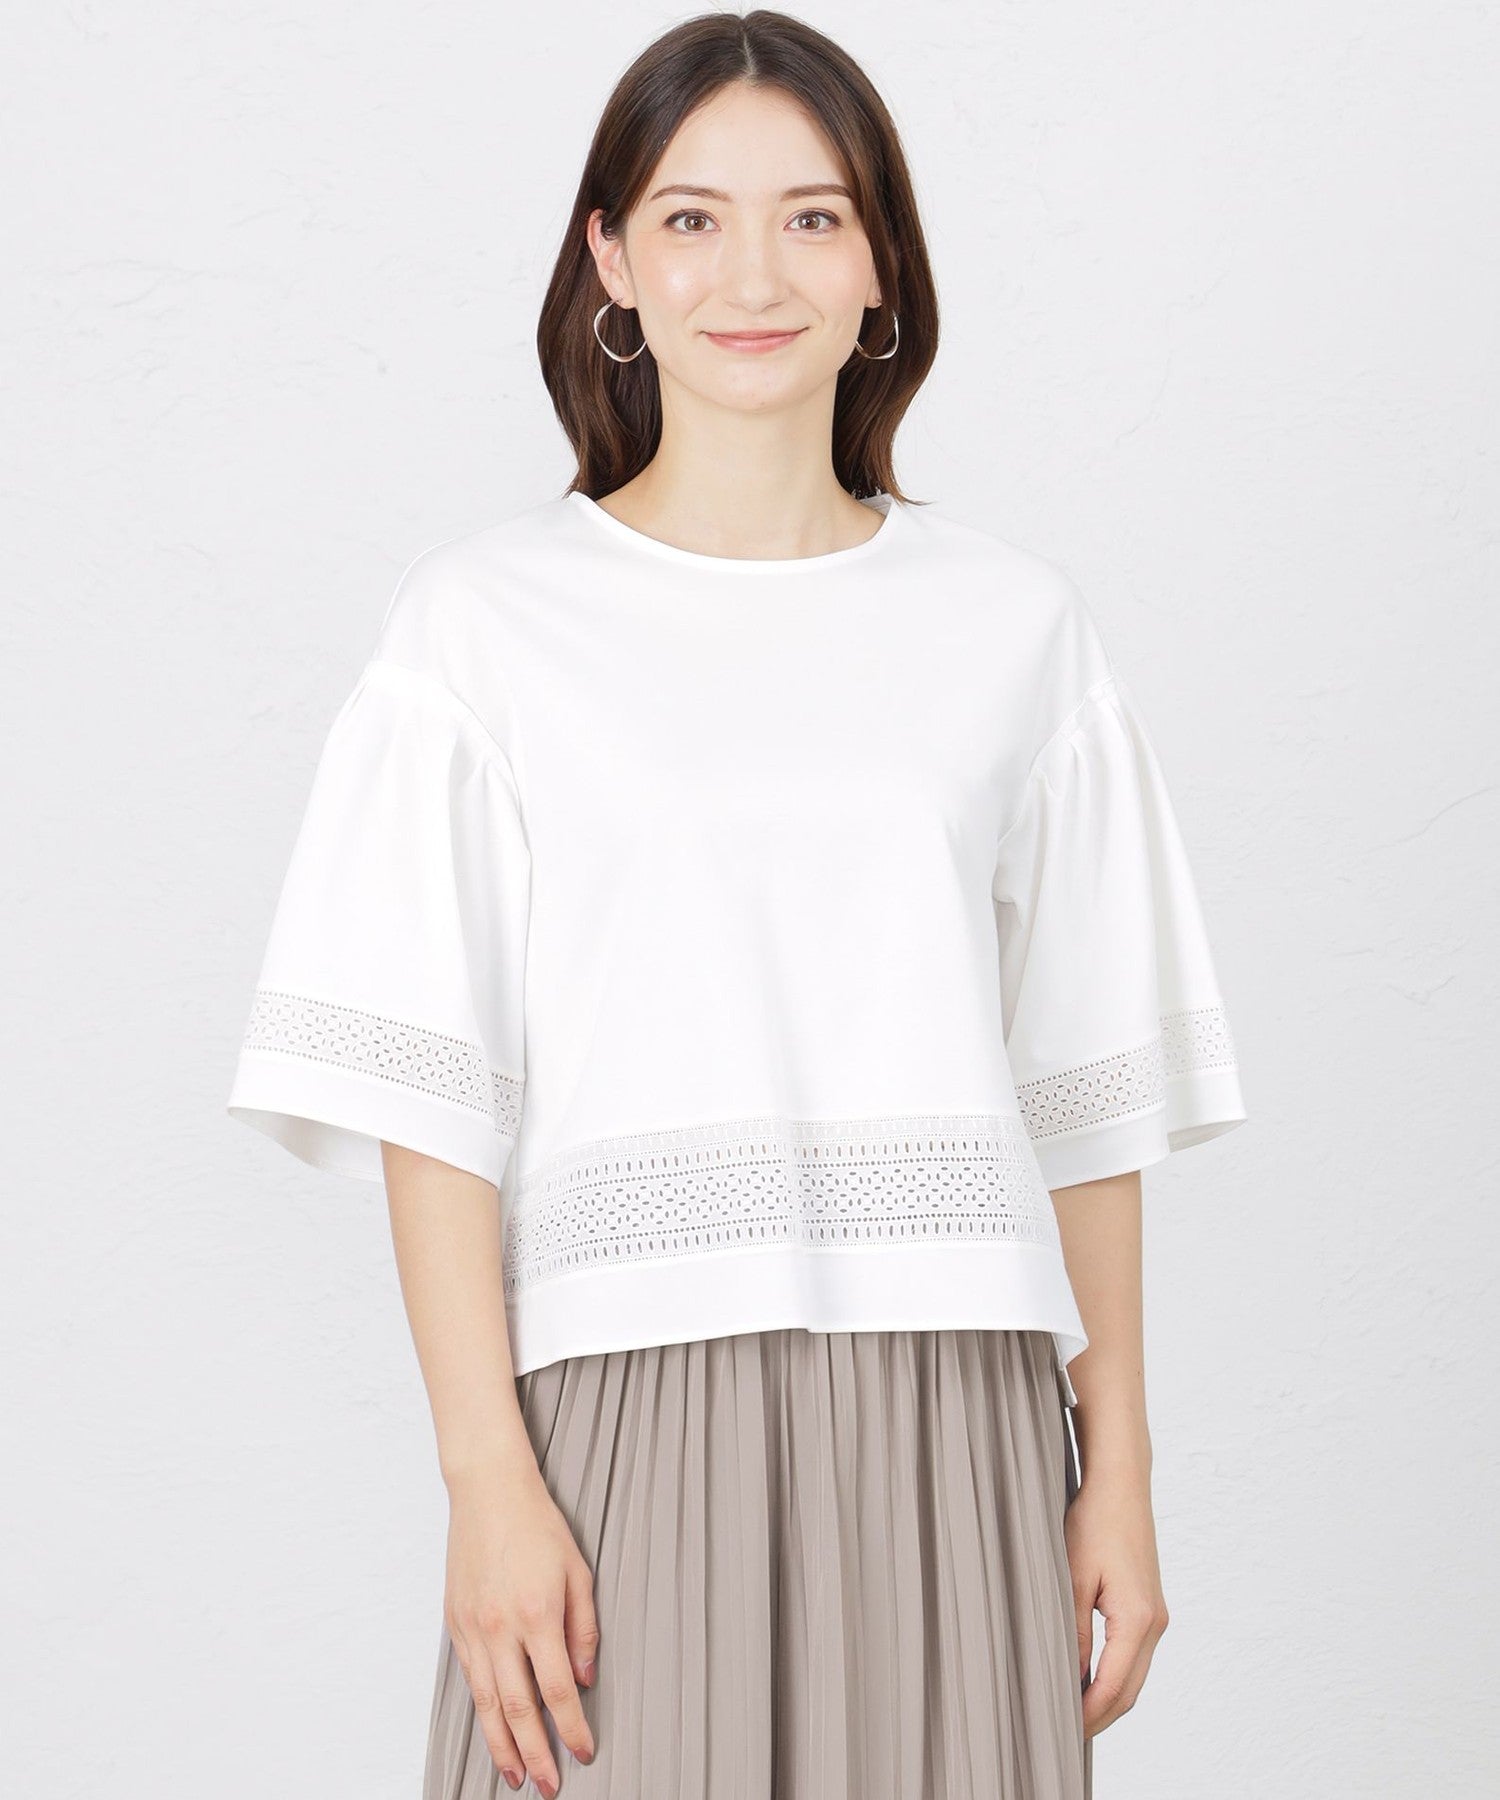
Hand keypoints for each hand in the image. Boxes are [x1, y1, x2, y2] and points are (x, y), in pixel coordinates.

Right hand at [443, 1463, 599, 1794]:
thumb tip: (584, 1679)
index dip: (571, 1728)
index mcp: (539, 1614)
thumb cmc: (538, 1525)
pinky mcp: (455, 1623)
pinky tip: (493, 1729)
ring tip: (515, 1775)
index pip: (558, 1690)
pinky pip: (470, 1678)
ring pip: (486, 1703)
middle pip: (518, 1709)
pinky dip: (482, 1710)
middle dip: (535, 1754)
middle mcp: (502, 1627)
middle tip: (548, 1785)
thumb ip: (583, 1629)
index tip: (583, 1751)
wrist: (489, 1491)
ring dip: (502, 1745)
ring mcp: (473, 1627)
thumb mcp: (578, 1571)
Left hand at [1065, 1466, 1170, 1737]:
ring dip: (1108, 1698)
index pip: (1113, 1687)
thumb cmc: (1093, 1522)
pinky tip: (1088, 1678)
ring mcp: (1157, 1617)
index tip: (1062, 1731)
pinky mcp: (1151, 1608)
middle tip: (1064, 1732)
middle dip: (1099, 1716)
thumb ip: (1071, 1632)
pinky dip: (1115, 1675)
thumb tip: (1068, 1678)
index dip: (1088, 1715)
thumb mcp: (1072, 1577)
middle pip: (1130, 1691)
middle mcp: (1155, 1623)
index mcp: (1137, 1619)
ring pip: (1135, 1676)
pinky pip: (1135, 1656)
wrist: (1121, 1486)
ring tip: (1071, 1711)